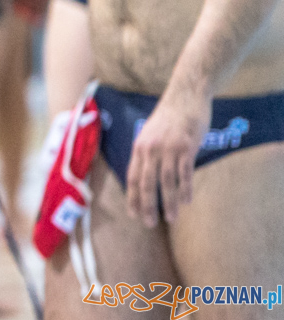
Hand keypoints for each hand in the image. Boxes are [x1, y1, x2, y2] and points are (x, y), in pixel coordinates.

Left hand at [125, 86, 208, 226]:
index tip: (133, 214)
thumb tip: (147, 175)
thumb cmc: (169, 117)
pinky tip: (186, 201)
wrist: (185, 96)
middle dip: (146, 205)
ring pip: (166, 181)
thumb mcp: (151, 133)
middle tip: (149, 223)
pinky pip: (185, 173)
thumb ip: (148, 153)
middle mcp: (150, 149)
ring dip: (168, 202)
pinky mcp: (186, 147)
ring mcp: (168, 148)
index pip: (132, 177)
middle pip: (146, 182)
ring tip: (171, 219)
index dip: (133, 197)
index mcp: (139, 147)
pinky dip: (185, 188)